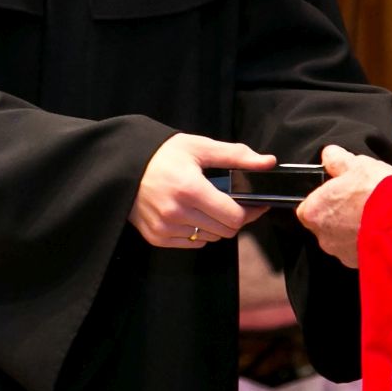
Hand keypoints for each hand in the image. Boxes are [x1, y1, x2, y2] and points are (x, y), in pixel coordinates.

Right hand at [130, 134, 273, 248]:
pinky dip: (197, 232)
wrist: (123, 165)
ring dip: (216, 225)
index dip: (251, 211)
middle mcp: (176, 212)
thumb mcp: (199, 147)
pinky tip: (190, 213)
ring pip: (210, 238)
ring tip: (208, 205)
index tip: (256, 203)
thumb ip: (236, 155)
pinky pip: (191, 243)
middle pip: (225, 231)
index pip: (234, 217)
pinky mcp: (156, 237)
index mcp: (190, 189)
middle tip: (232, 202)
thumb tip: (268, 162)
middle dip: (234, 218)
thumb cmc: (162, 154)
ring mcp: (165, 228)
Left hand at [295, 144, 391, 266]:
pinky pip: (358, 249)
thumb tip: (329, 155)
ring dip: (354, 228)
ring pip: (342, 238)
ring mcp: (341, 252)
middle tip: (358, 201)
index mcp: (313, 211)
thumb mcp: (355, 164)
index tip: (337, 191)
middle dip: (340, 213)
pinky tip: (380, 228)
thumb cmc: (375, 193)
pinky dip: (366, 241)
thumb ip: (337, 159)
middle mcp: (322, 236)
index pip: (307, 205)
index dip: (323, 197)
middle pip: (325, 223)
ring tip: (373, 214)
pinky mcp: (359, 263)